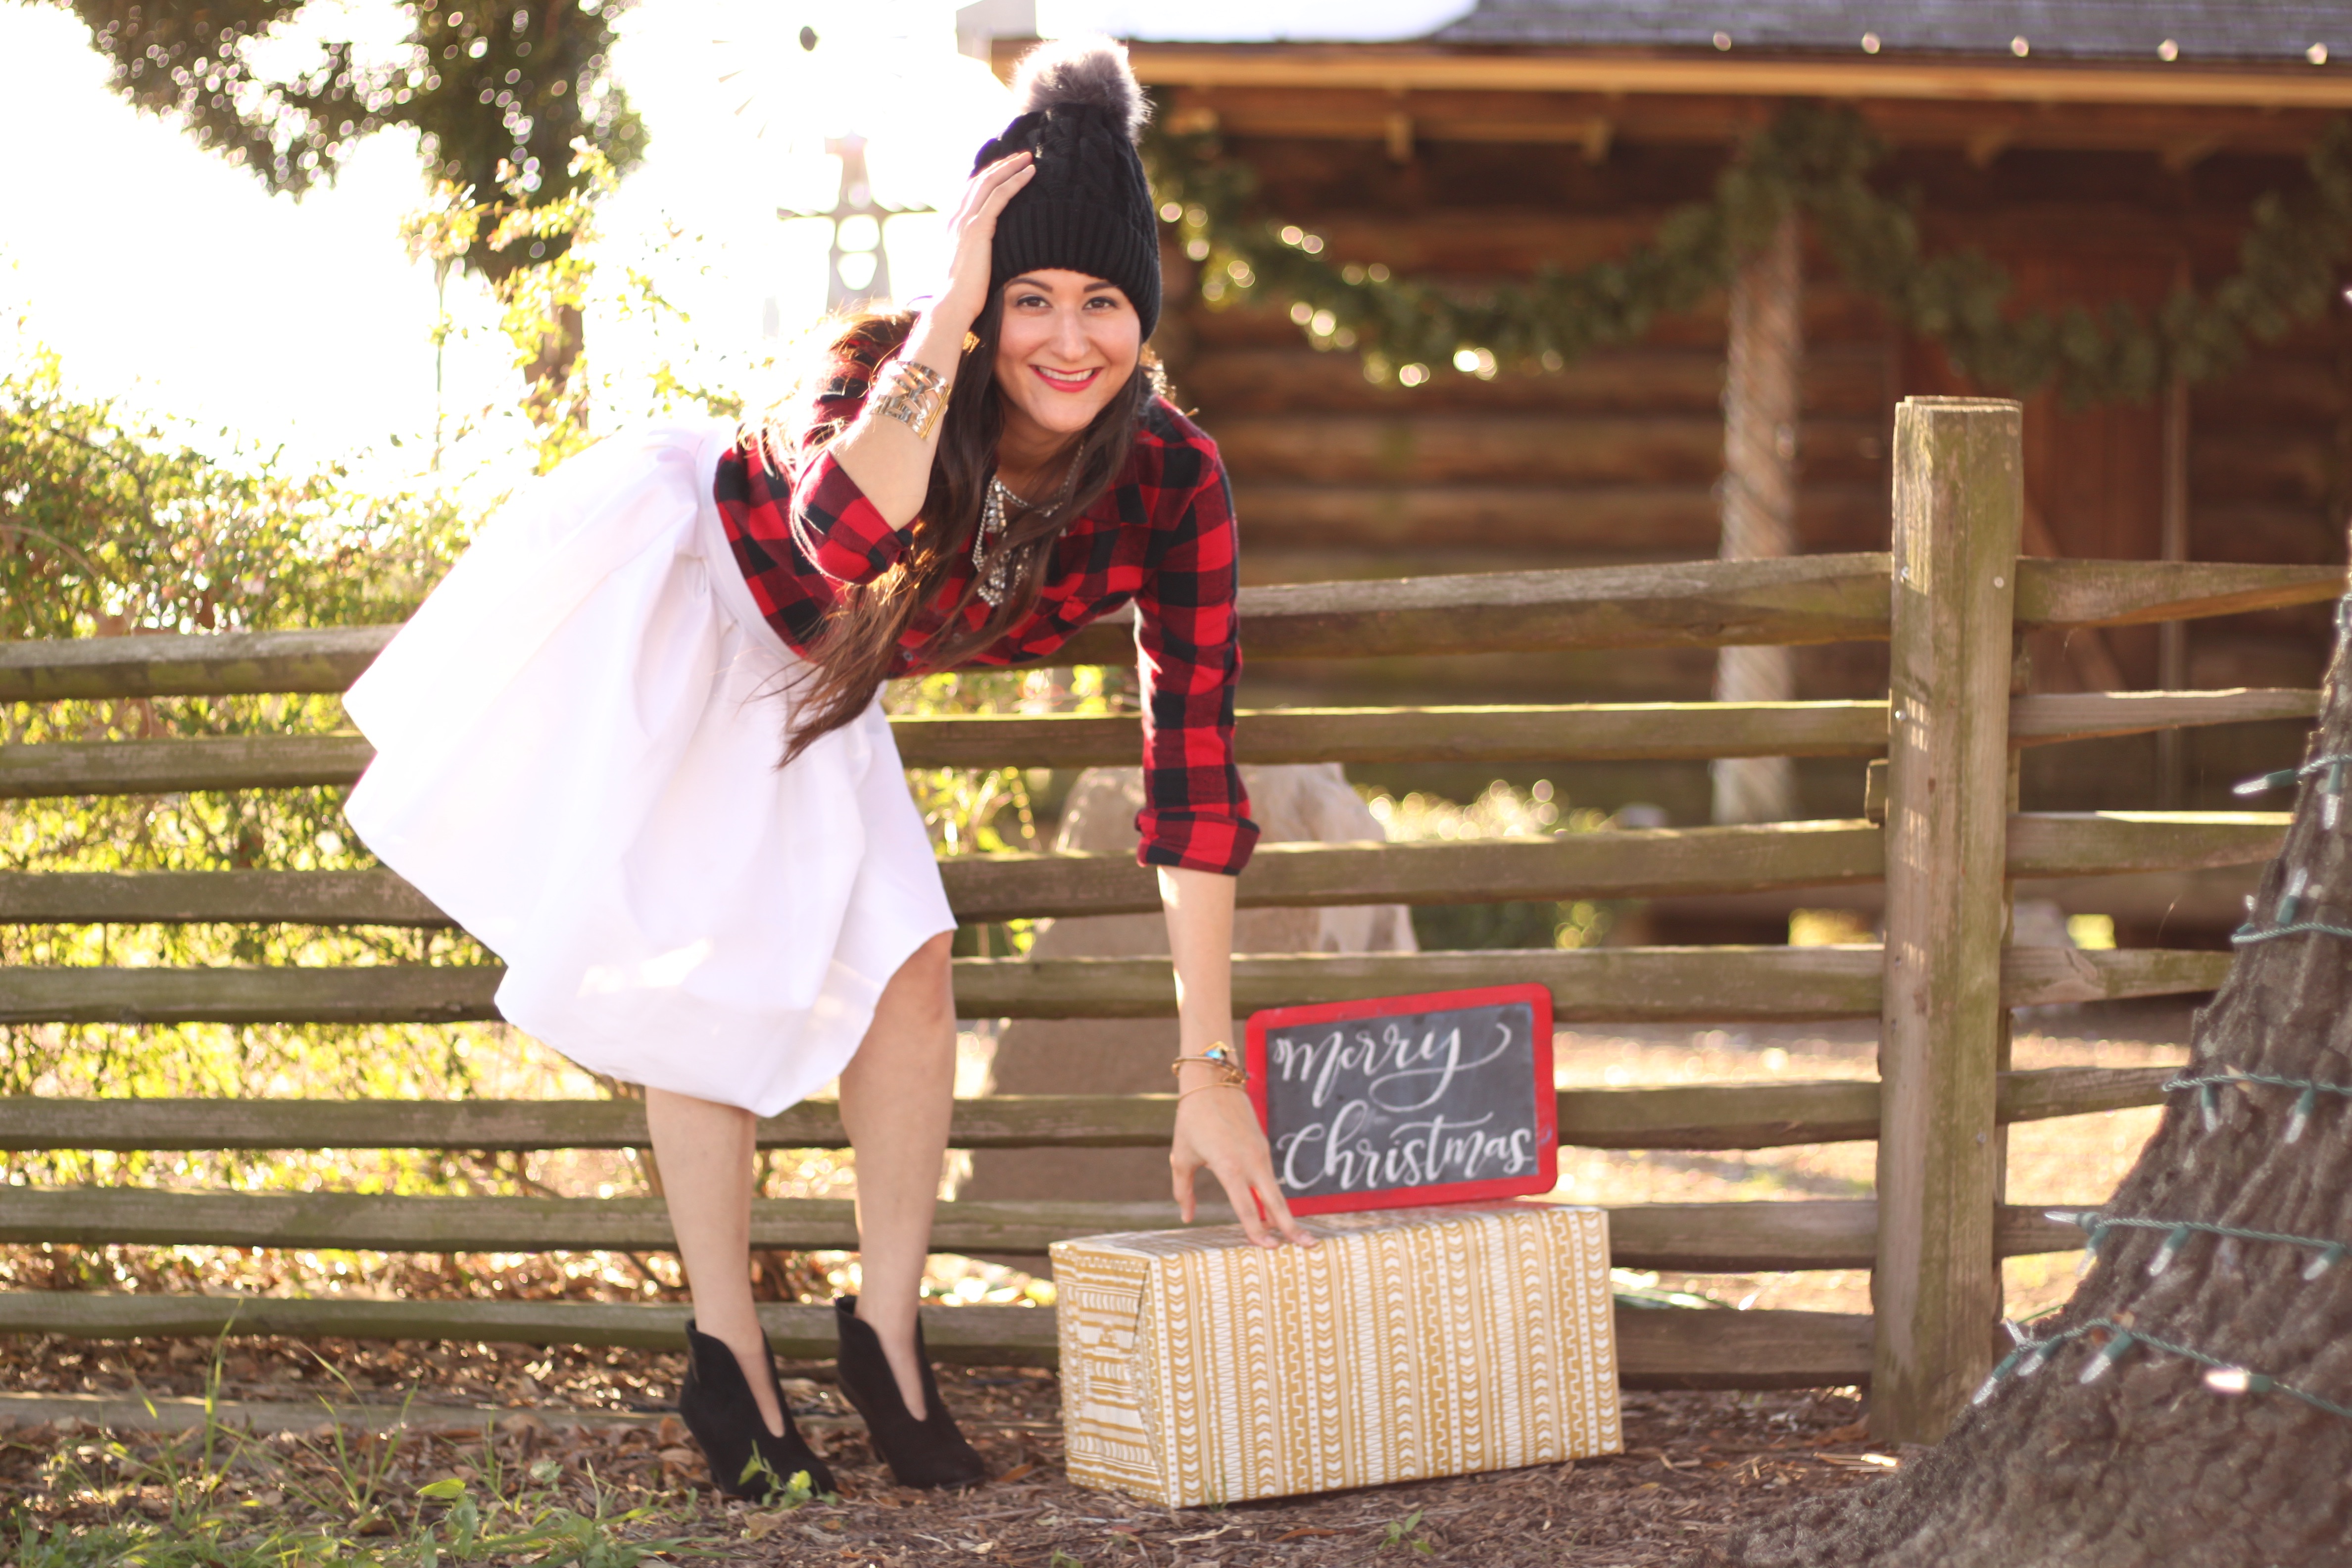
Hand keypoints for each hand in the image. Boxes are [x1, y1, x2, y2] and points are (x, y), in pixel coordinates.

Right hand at [934, 151, 1034, 333]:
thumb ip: (975, 255)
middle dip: (1001, 166)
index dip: (989, 177)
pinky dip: (1015, 181)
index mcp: (952, 226)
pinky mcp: (978, 229)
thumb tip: (985, 258)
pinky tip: (1030, 174)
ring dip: (1010, 167)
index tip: (1006, 169)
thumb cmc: (963, 295)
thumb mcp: (968, 268)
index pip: (971, 192)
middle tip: (1021, 156)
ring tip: (1028, 159)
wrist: (953, 305)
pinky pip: (999, 196)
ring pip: (990, 183)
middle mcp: (956, 219)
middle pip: (980, 181)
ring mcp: (965, 222)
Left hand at [1170, 1082, 1315, 1247]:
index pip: (1246, 1207)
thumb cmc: (1192, 1119)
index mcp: (1229, 1167)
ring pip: (1276, 1190)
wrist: (1213, 1081)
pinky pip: (1270, 1177)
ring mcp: (1260, 1153)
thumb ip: (1184, 1190)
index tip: (1268, 1248)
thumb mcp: (1182, 1156)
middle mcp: (1250, 1162)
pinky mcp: (1263, 1146)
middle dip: (1291, 1227)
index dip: (1256, 1230)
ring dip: (1284, 1214)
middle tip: (1309, 1246)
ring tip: (1296, 1236)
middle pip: (1275, 1202)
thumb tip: (1186, 1218)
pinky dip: (1274, 1197)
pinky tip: (1275, 1213)